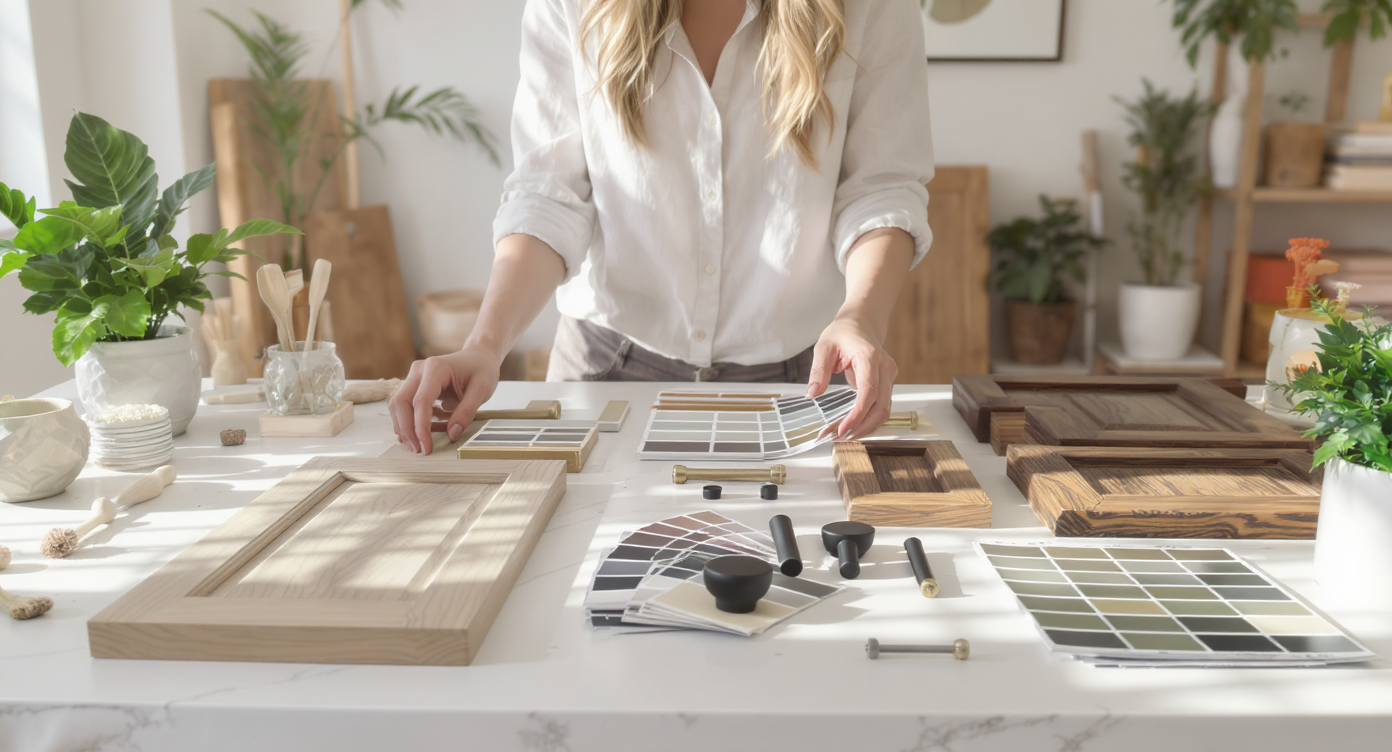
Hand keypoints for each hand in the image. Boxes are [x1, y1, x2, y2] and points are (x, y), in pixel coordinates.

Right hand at [389, 347, 501, 454]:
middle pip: (401, 403)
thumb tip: (451, 434)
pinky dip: (408, 421)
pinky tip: (419, 434)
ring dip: (404, 427)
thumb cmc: (481, 370)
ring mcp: (414, 376)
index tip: (427, 447)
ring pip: (398, 405)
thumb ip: (466, 412)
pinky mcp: (414, 384)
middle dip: (407, 430)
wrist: (479, 356)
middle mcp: (419, 370)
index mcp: (436, 368)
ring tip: (417, 446)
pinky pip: (404, 405)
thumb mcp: (481, 390)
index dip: (420, 428)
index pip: (420, 402)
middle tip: (419, 450)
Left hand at [807, 314, 897, 438]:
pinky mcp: (889, 382)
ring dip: (866, 426)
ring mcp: (890, 375)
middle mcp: (885, 367)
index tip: (842, 430)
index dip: (857, 414)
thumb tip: (812, 395)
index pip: (868, 392)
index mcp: (869, 357)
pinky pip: (882, 405)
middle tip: (840, 438)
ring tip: (845, 434)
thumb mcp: (823, 347)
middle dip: (862, 426)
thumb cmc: (842, 333)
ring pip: (884, 409)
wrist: (861, 323)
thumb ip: (818, 371)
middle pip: (881, 406)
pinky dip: (869, 418)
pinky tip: (853, 425)